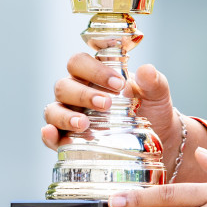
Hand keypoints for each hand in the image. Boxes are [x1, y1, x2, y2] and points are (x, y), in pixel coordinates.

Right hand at [40, 57, 180, 162]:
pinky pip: (50, 137)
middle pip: (64, 86)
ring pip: (53, 110)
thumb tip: (146, 70)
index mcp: (92, 76)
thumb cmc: (151, 111)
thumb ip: (153, 82)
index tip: (118, 84)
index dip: (93, 70)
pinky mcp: (66, 141)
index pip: (79, 63)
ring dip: (66, 116)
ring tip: (85, 124)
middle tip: (106, 104)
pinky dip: (49, 136)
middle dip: (83, 94)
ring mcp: (68, 117)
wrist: (158, 143)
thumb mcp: (156, 96)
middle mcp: (75, 94)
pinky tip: (54, 135)